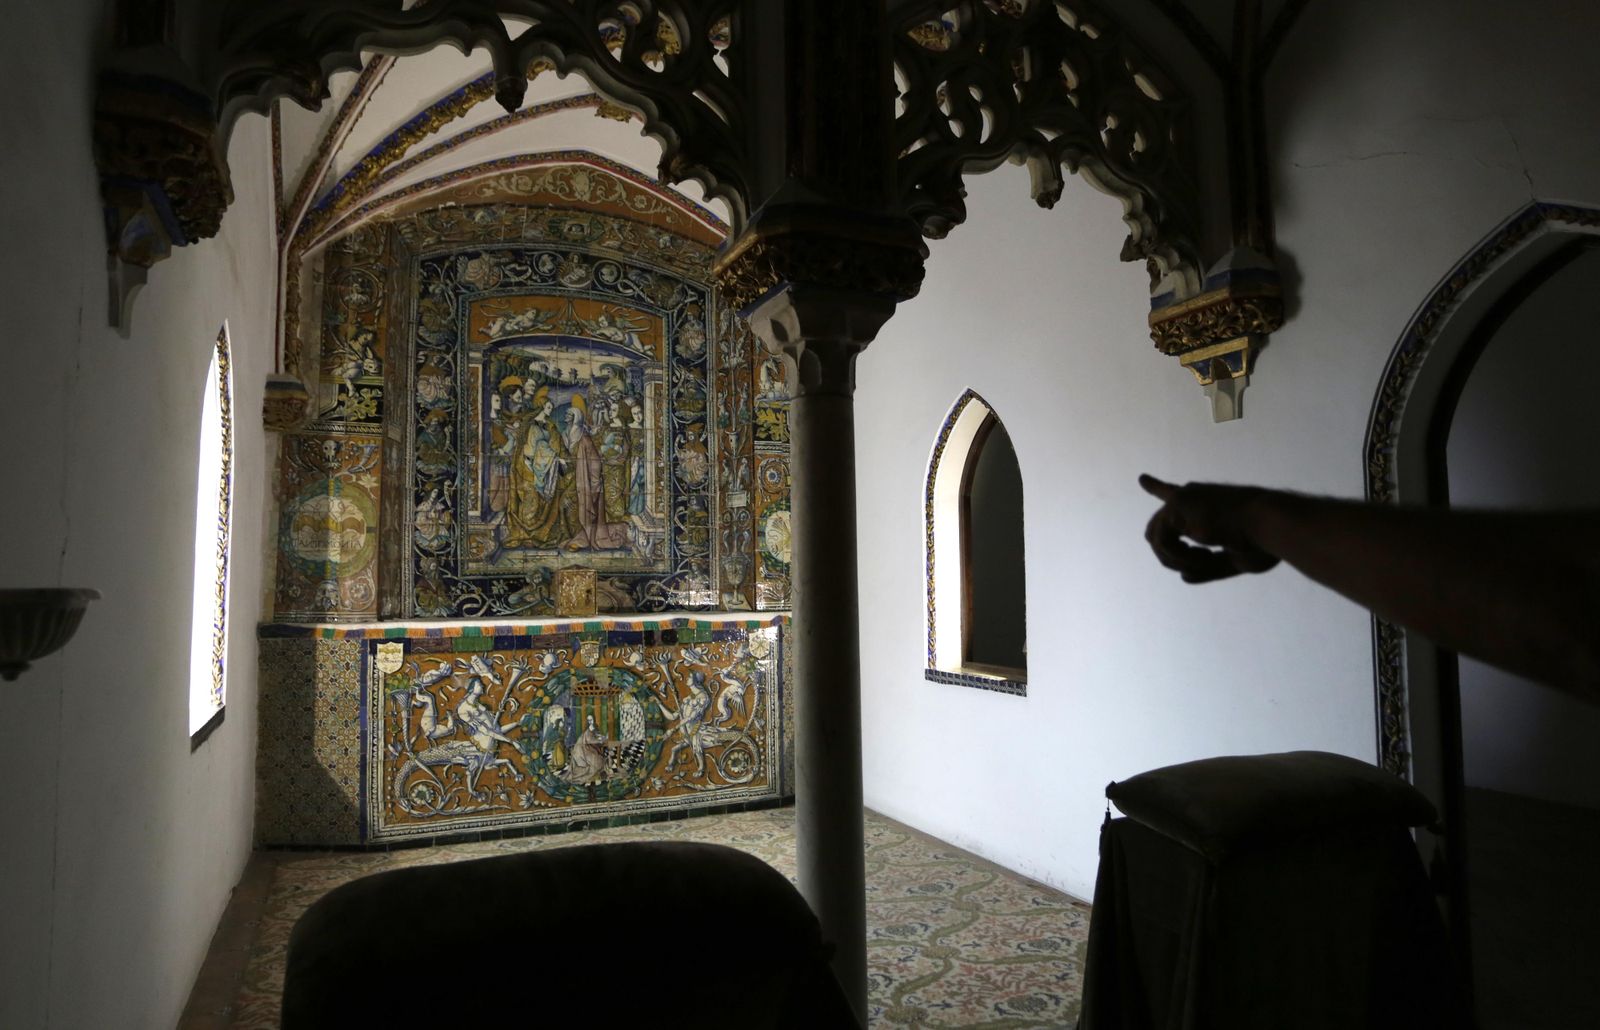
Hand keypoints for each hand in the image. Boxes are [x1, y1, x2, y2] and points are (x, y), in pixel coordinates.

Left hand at [1139, 474, 1281, 582]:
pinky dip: (1180, 558)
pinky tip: (1205, 554)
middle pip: (1159, 530)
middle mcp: (1190, 496)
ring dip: (1181, 561)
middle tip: (1207, 560)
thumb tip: (1183, 577)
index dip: (1157, 487)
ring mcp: (1181, 499)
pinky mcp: (1176, 505)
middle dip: (1176, 556)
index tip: (1142, 479)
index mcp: (1205, 504)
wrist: (1270, 523)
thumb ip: (1208, 568)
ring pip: (1157, 541)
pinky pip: (1162, 543)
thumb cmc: (1263, 541)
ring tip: (1208, 559)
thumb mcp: (1235, 560)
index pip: (1175, 493)